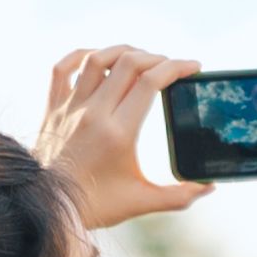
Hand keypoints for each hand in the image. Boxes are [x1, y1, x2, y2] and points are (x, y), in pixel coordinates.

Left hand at [38, 43, 210, 226]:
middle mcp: (94, 113)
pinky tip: (98, 57)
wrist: (48, 205)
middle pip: (128, 63)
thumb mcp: (142, 202)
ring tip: (140, 57)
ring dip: (123, 51)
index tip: (193, 67)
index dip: (176, 68)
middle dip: (156, 58)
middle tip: (170, 65)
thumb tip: (208, 186)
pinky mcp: (53, 106)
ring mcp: (70, 107)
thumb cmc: (96, 205)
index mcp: (119, 133)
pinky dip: (82, 55)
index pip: (151, 83)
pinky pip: (63, 68)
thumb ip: (179, 195)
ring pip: (97, 59)